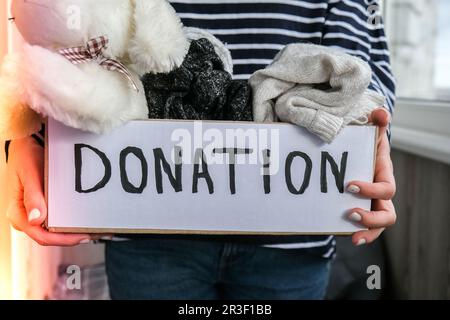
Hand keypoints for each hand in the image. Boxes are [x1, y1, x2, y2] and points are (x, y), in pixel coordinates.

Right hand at [6, 136, 92, 245]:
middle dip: (72, 238)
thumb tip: (36, 219)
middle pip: (50, 237)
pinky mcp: (43, 210)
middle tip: (94, 233)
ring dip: (73, 232)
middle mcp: (25, 218)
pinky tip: (85, 221)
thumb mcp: (29, 173)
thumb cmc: (25, 157)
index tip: (81, 236)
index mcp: (18, 213)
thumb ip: (32, 196)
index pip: (41, 235)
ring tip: (94, 229)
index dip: (62, 239)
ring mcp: (34, 215)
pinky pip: (57, 221)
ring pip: (54, 232)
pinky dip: (71, 223)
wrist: (26, 147)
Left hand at [346, 108, 396, 245]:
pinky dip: (354, 233)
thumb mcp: (369, 133)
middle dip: (372, 219)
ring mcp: (369, 205)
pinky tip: (341, 234)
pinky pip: (361, 227)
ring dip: (367, 233)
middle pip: (388, 215)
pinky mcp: (357, 210)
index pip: (386, 190)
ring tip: (352, 237)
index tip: (349, 186)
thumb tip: (380, 113)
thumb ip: (376, 122)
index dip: (371, 191)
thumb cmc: (364, 144)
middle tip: (351, 214)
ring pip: (377, 226)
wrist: (354, 153)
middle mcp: (379, 195)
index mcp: (383, 176)